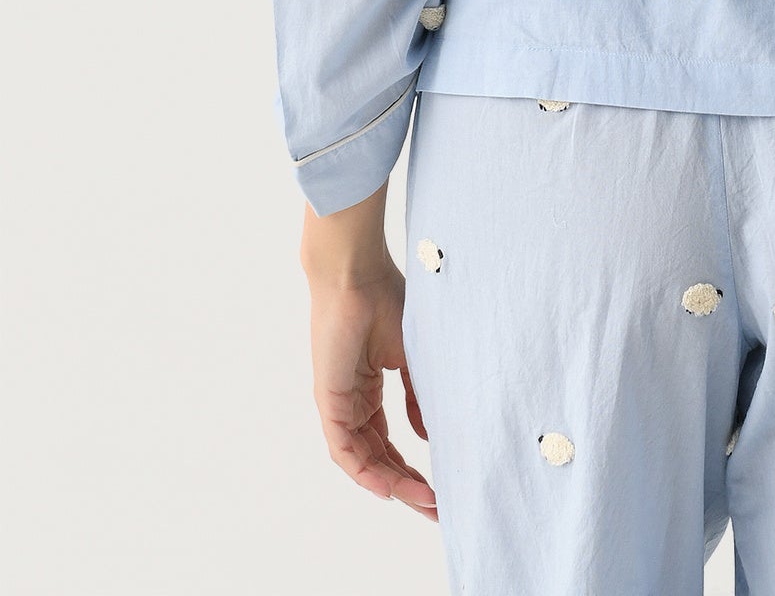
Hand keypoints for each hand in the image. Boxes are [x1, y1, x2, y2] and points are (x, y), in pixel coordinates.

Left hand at [302, 187, 436, 520]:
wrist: (357, 271)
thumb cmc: (386, 298)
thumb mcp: (413, 355)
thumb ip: (418, 396)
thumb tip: (426, 434)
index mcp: (368, 387)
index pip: (388, 440)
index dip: (413, 466)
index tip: (441, 486)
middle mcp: (351, 399)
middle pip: (377, 456)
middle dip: (407, 485)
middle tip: (435, 507)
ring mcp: (338, 401)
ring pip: (362, 458)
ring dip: (392, 482)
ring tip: (423, 500)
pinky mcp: (328, 398)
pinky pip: (343, 447)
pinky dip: (364, 470)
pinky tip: (388, 486)